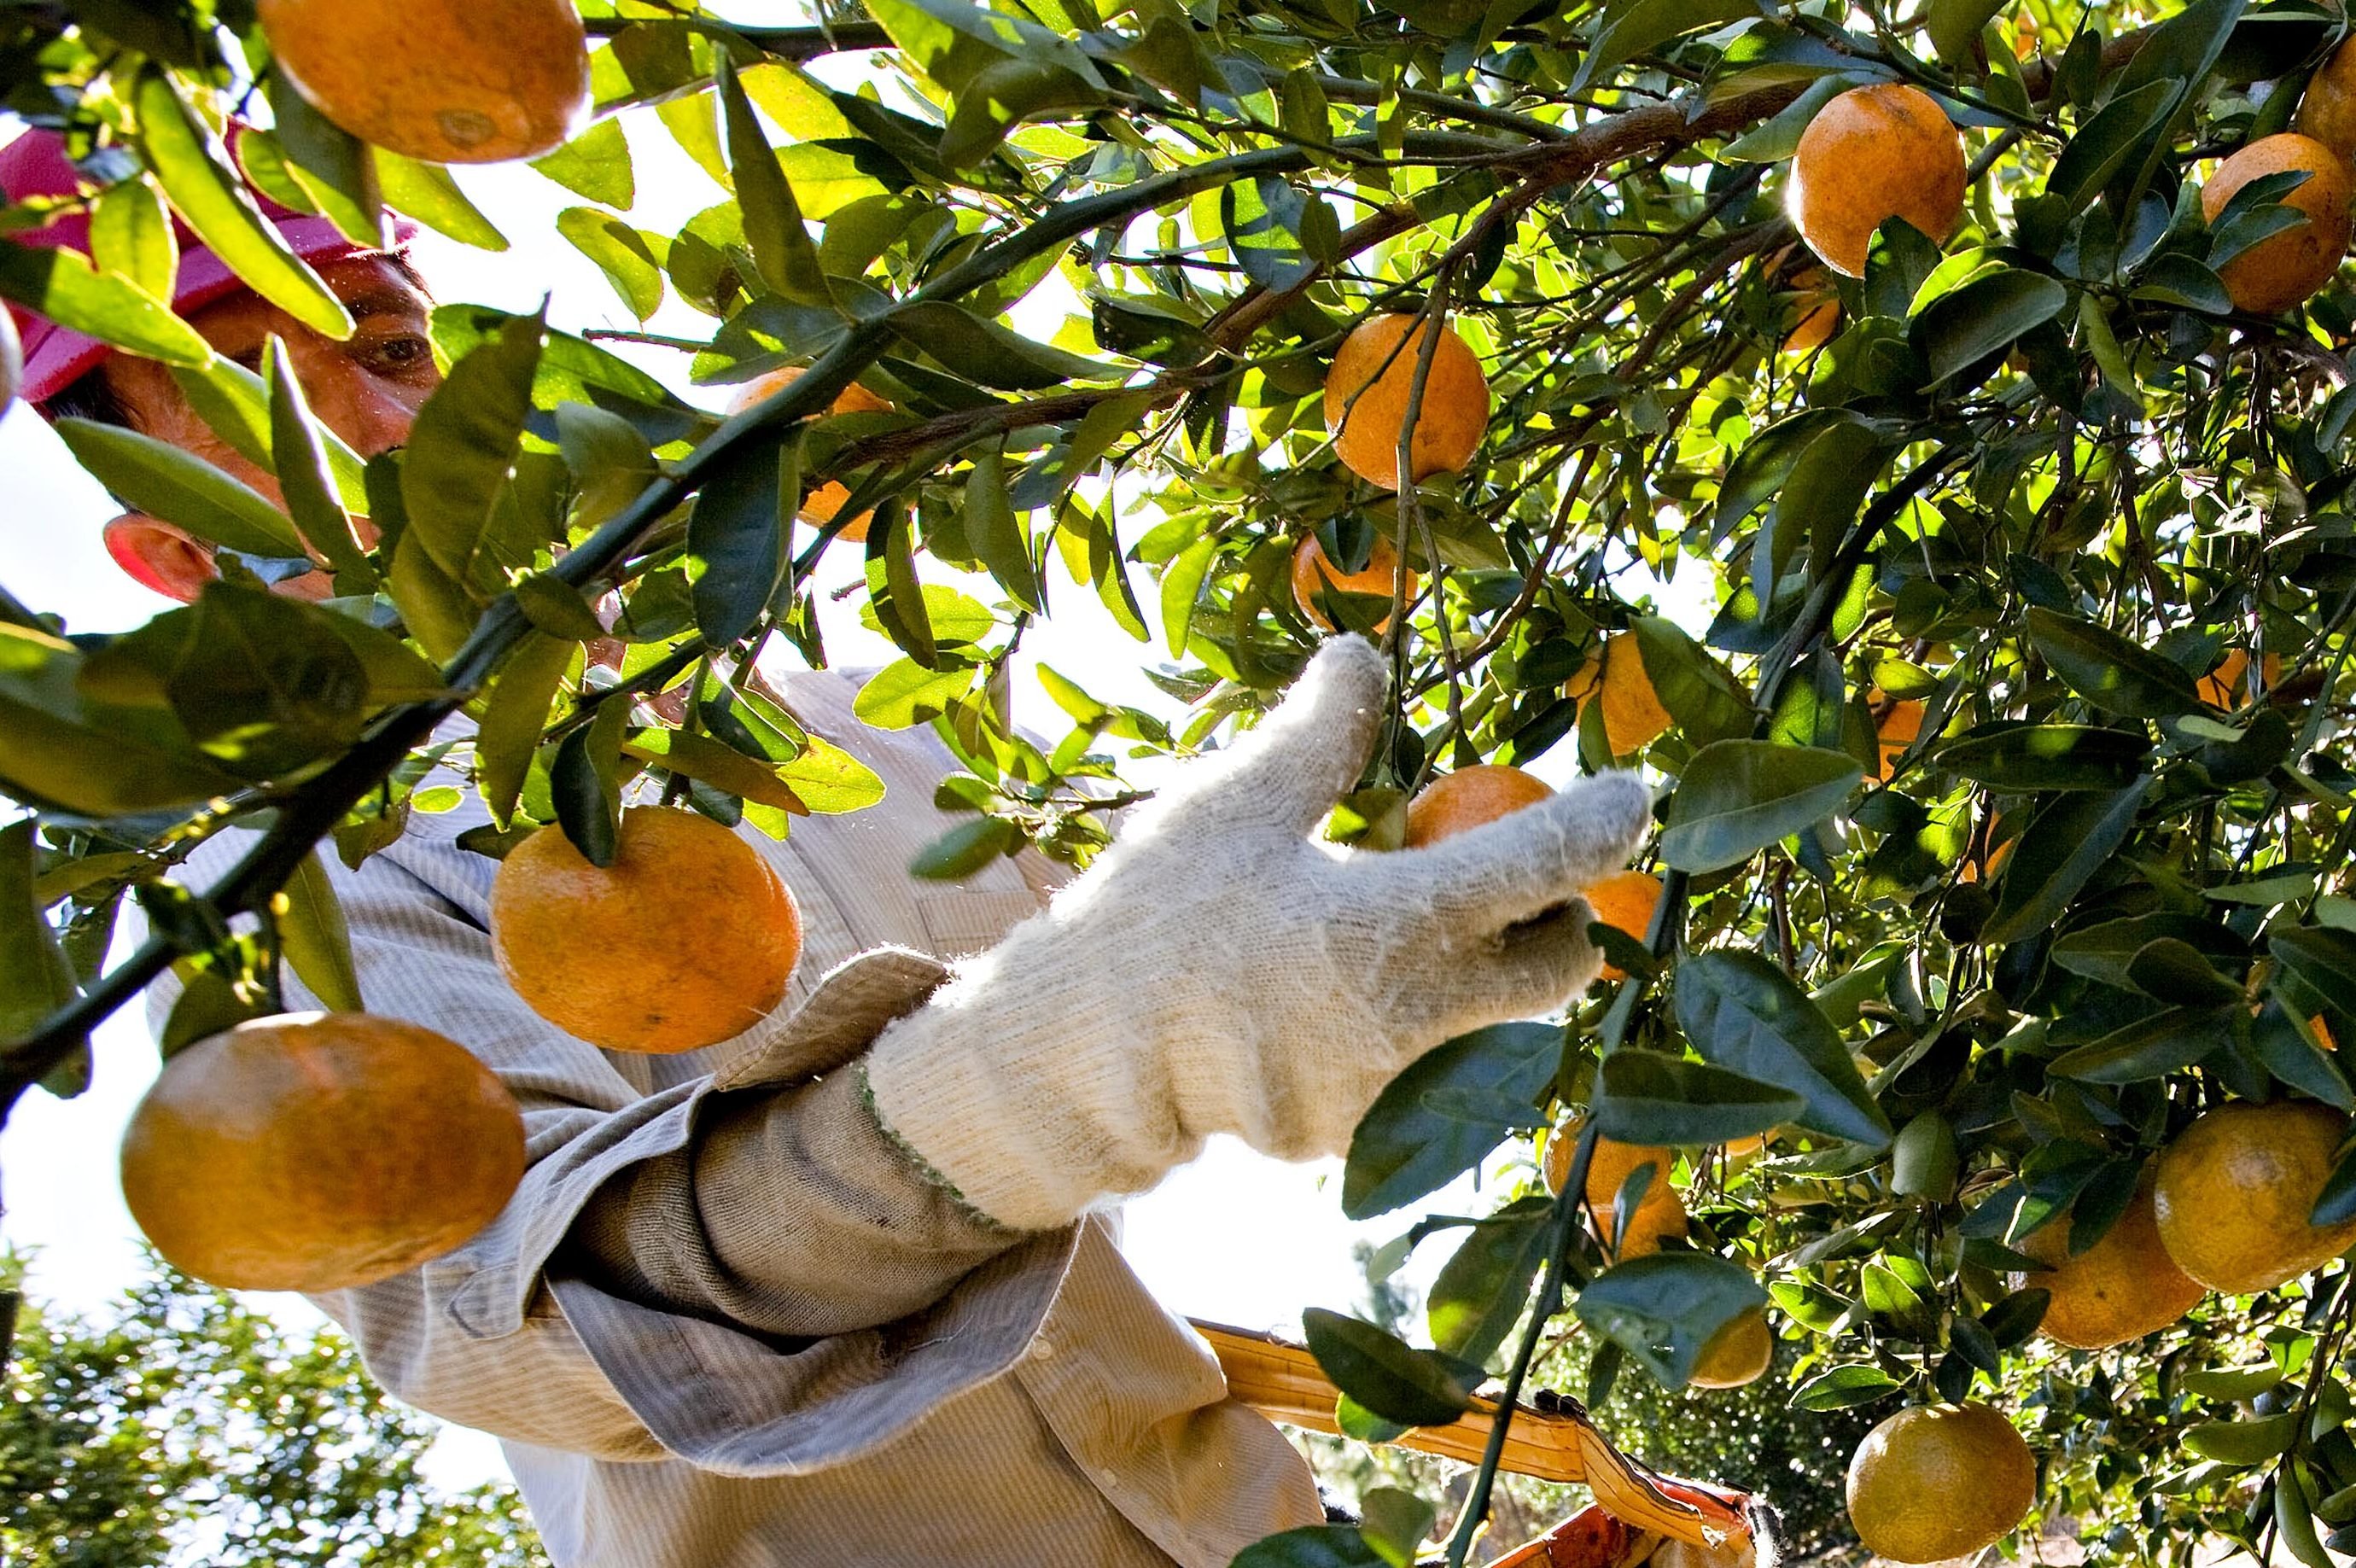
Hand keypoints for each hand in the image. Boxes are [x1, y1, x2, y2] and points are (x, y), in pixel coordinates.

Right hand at [863, 636, 1652, 1230]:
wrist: (1075, 1060)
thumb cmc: (1155, 915)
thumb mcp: (1234, 805)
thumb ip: (1319, 733)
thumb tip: (1362, 649)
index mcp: (1398, 921)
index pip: (1548, 865)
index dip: (1607, 822)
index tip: (1635, 796)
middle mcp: (1416, 1018)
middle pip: (1557, 972)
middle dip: (1560, 925)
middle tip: (1517, 888)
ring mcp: (1386, 1090)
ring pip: (1478, 1027)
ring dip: (1458, 982)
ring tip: (1371, 945)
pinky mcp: (1346, 1135)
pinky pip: (1400, 1076)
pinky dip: (1381, 1036)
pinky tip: (1304, 1010)